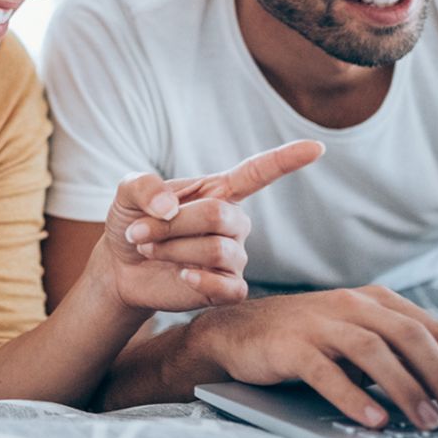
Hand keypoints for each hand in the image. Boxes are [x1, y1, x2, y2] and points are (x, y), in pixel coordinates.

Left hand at [92, 140, 323, 312]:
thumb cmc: (132, 223)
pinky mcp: (226, 289)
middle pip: (219, 217)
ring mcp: (233, 257)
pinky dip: (203, 280)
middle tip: (141, 231)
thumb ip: (144, 186)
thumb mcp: (127, 193)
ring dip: (173, 249)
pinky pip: (231, 286)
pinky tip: (182, 275)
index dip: (287, 160)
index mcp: (218, 192)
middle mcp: (233, 224)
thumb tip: (171, 208)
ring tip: (150, 248)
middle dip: (173, 225)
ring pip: (217, 250)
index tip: (316, 147)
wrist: (120, 268)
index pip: (259, 173)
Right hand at [186, 286, 437, 430]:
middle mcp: (354, 306)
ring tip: (428, 422)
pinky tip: (374, 420)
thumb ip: (397, 356)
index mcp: (378, 302)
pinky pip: (328, 372)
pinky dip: (354, 397)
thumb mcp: (357, 341)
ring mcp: (322, 323)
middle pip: (412, 338)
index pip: (434, 330)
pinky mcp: (292, 345)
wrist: (236, 334)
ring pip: (376, 352)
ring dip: (407, 390)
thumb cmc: (306, 343)